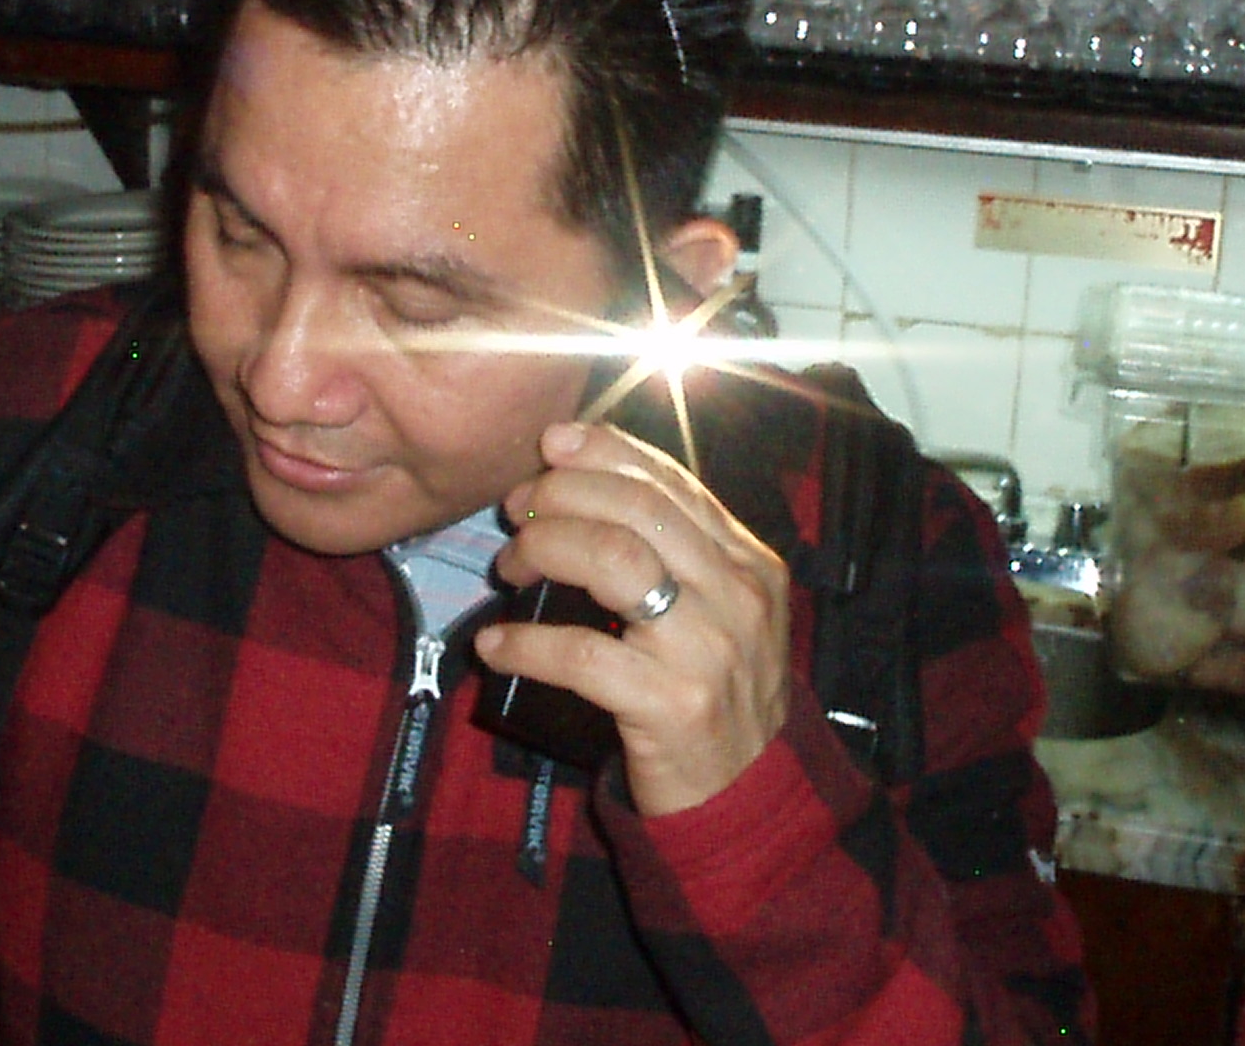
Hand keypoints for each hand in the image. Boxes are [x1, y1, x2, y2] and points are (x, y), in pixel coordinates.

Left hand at [475, 421, 790, 816]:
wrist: (745, 800)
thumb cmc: (712, 693)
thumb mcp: (717, 612)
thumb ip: (673, 552)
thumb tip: (581, 482)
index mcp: (748, 562)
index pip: (670, 483)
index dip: (604, 453)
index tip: (551, 444)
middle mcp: (737, 595)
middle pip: (635, 509)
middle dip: (561, 496)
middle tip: (517, 513)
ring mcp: (707, 650)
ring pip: (609, 561)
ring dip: (543, 551)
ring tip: (509, 569)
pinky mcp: (671, 705)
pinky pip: (580, 655)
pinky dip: (526, 643)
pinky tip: (496, 644)